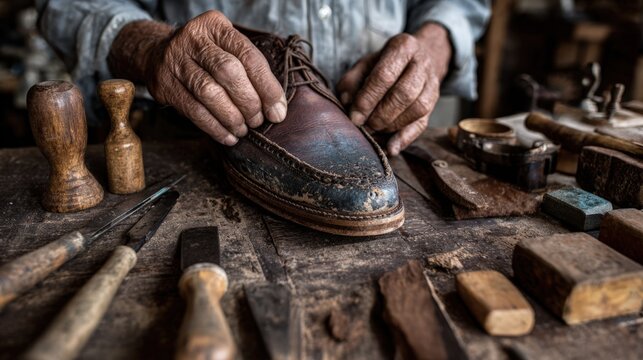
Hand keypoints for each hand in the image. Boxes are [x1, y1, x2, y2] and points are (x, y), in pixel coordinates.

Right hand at [111, 11, 286, 145]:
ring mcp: (175, 61)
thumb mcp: (226, 48)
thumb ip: (251, 70)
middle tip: (258, 120)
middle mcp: (193, 39)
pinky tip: (228, 136)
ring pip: (209, 93)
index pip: (248, 56)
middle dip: (249, 102)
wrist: (157, 54)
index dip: (267, 87)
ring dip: (232, 117)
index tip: (278, 111)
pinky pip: (194, 111)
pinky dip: (215, 127)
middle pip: (228, 72)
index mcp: (216, 26)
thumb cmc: (206, 56)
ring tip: (243, 129)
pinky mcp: (165, 85)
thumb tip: (277, 108)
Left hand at [336, 23, 451, 154]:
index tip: (355, 116)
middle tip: (365, 125)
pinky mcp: (435, 102)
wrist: (419, 56)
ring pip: (417, 108)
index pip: (385, 75)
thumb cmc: (386, 63)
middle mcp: (422, 63)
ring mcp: (432, 83)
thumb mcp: (365, 63)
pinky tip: (391, 148)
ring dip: (393, 125)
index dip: (368, 99)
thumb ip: (352, 80)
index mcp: (403, 47)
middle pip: (404, 93)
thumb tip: (347, 103)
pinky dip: (406, 138)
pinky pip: (423, 123)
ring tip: (375, 129)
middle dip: (381, 114)